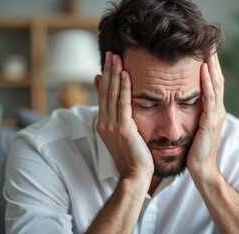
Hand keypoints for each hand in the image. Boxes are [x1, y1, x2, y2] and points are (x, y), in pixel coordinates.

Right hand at [95, 52, 153, 182]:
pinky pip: (123, 103)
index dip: (106, 78)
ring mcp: (112, 126)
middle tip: (111, 53)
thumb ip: (119, 119)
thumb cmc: (133, 158)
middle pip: (106, 91)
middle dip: (108, 70)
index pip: (104, 96)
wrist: (135, 176)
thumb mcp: (123, 136)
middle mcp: (105, 123)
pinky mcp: (123, 129)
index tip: (108, 62)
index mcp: (104, 124)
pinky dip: (124, 88)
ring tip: (116, 57)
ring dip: (114, 74)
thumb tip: (118, 106)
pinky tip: (126, 74)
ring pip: (112, 94)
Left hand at [187, 52, 225, 178]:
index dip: (209, 67)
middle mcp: (217, 110)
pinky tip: (204, 70)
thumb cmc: (195, 151)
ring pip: (216, 85)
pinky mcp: (211, 121)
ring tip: (208, 49)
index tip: (203, 50)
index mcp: (212, 110)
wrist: (201, 169)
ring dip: (212, 66)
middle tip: (209, 43)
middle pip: (217, 79)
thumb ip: (194, 115)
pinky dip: (207, 82)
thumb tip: (184, 103)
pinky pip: (209, 97)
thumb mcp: (194, 128)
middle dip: (213, 61)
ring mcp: (216, 115)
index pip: (212, 83)